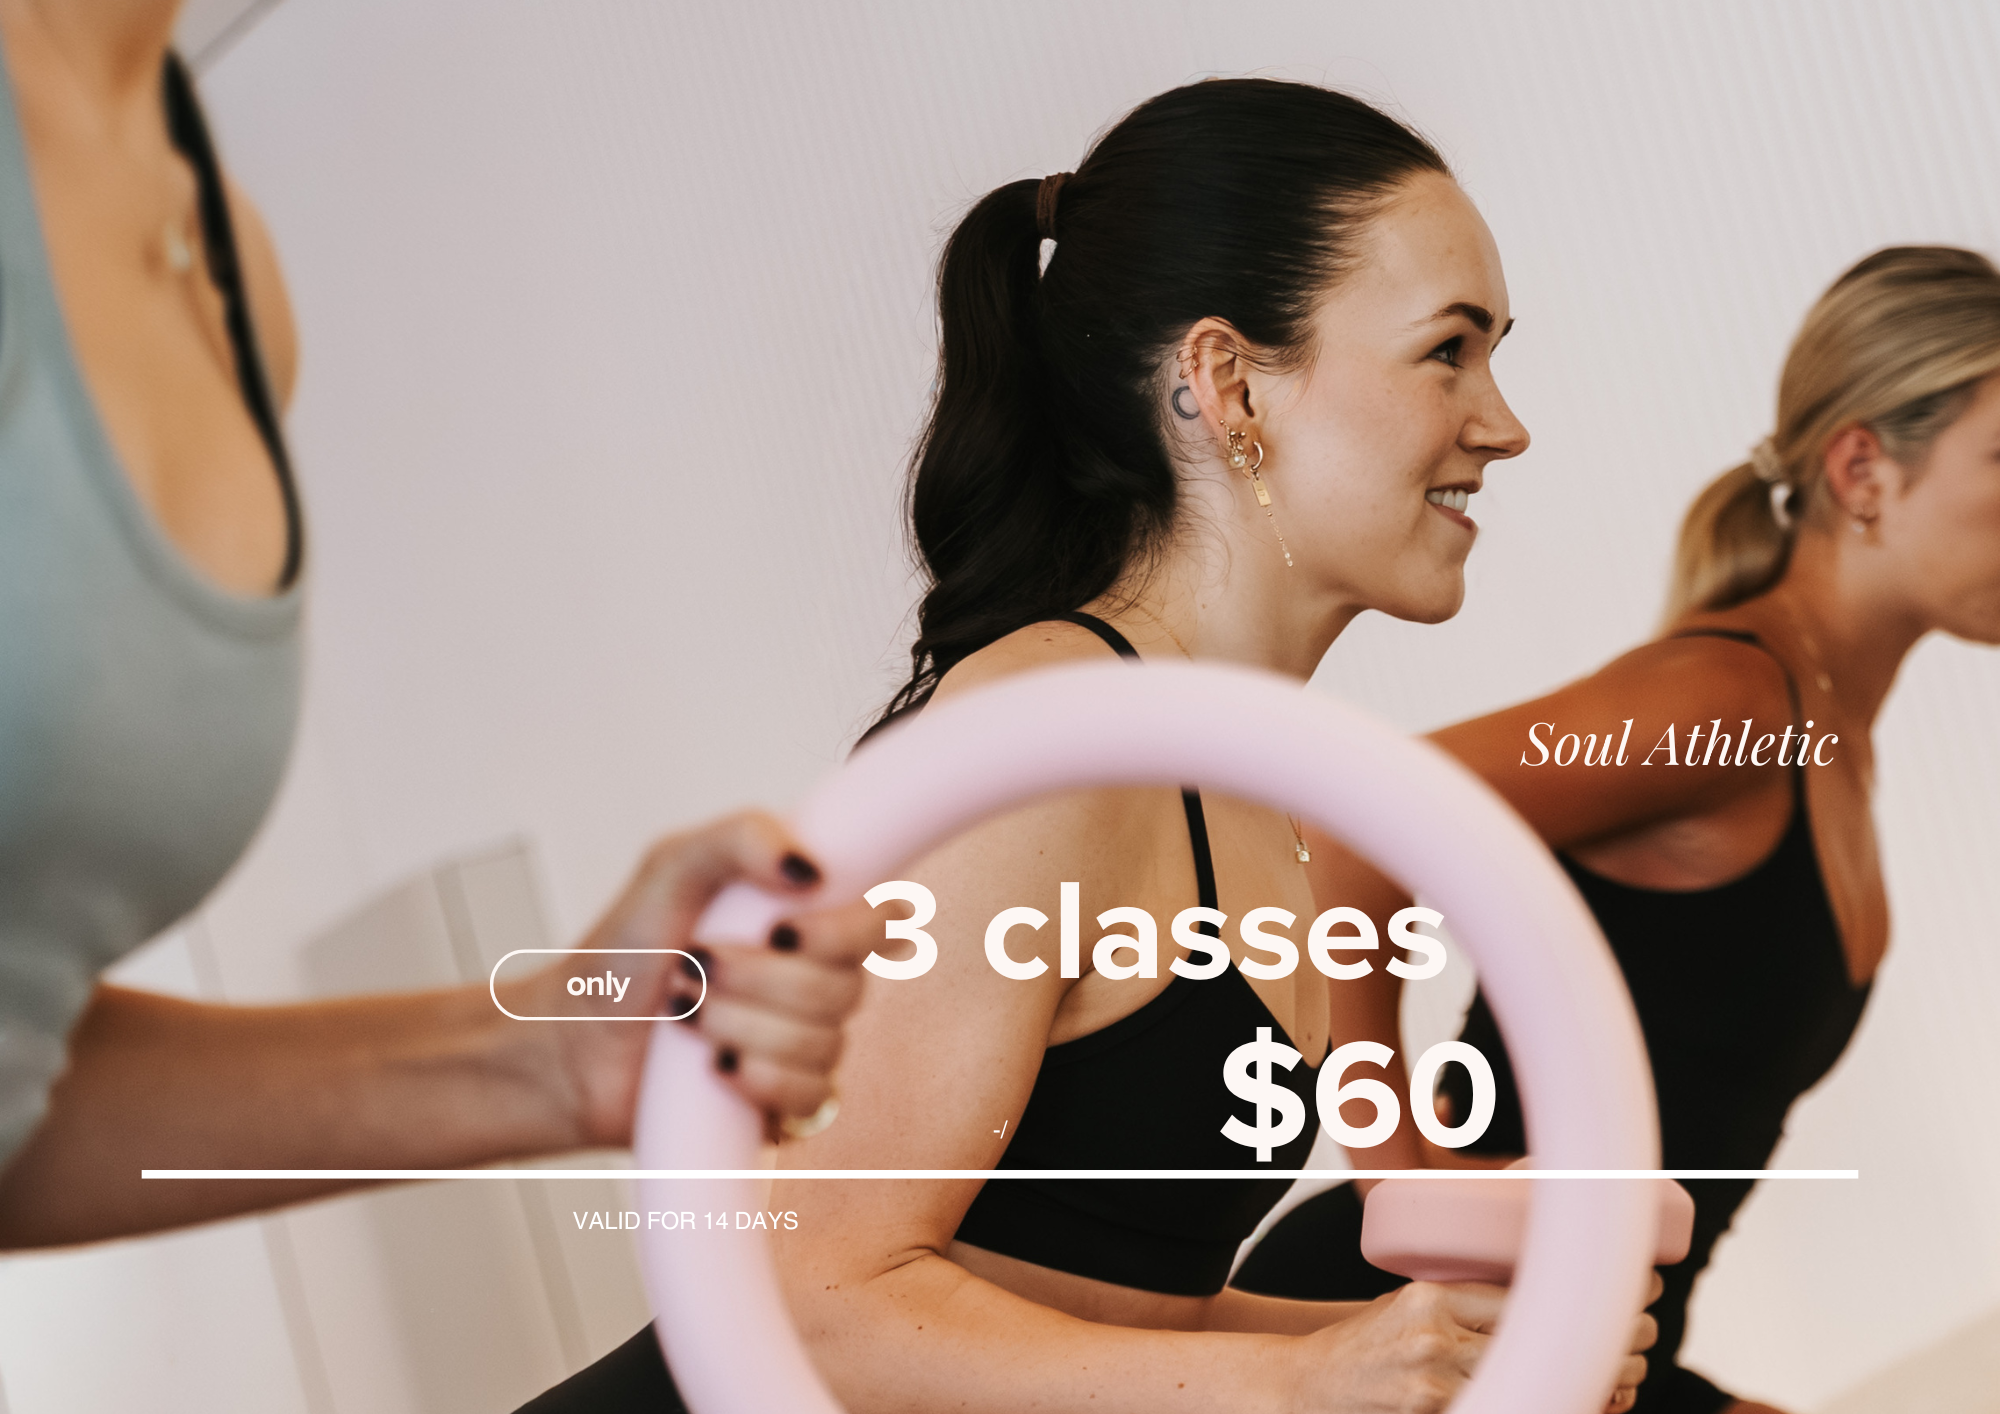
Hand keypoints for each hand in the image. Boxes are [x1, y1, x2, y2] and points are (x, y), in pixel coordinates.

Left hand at [516, 811, 878, 1142]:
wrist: (570, 1043)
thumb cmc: (619, 954)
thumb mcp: (670, 868)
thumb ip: (740, 837)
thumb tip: (807, 865)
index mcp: (805, 918)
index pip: (881, 922)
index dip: (843, 933)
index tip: (780, 930)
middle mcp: (814, 979)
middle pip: (847, 989)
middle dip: (757, 982)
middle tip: (693, 969)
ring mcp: (803, 1044)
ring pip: (824, 1044)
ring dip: (741, 1029)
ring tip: (685, 1018)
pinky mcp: (786, 1102)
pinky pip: (813, 1098)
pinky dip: (760, 1082)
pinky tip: (717, 1070)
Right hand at [1294, 1271, 1659, 1413]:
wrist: (1303, 1392)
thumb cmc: (1362, 1348)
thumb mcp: (1406, 1307)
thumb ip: (1463, 1305)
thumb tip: (1538, 1300)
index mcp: (1428, 1297)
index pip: (1521, 1292)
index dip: (1582, 1295)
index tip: (1630, 1286)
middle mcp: (1433, 1337)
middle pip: (1537, 1340)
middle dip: (1602, 1341)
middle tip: (1644, 1335)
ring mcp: (1435, 1385)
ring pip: (1534, 1384)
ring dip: (1593, 1383)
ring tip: (1629, 1375)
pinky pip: (1510, 1409)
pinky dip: (1553, 1407)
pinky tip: (1589, 1404)